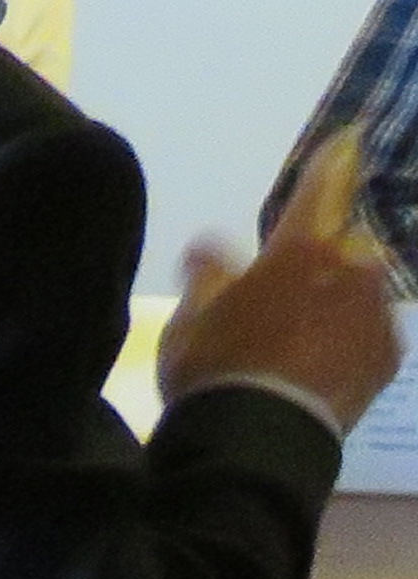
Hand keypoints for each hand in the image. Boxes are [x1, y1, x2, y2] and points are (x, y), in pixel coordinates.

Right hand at [162, 133, 404, 428]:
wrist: (260, 442)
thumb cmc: (217, 371)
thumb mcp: (189, 321)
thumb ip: (207, 275)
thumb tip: (209, 246)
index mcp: (302, 246)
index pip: (326, 182)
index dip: (337, 157)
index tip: (350, 136)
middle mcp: (352, 265)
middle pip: (345, 245)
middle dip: (323, 260)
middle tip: (287, 298)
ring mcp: (377, 310)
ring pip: (361, 289)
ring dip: (339, 302)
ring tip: (303, 343)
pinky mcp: (389, 353)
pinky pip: (372, 333)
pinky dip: (352, 341)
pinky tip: (323, 368)